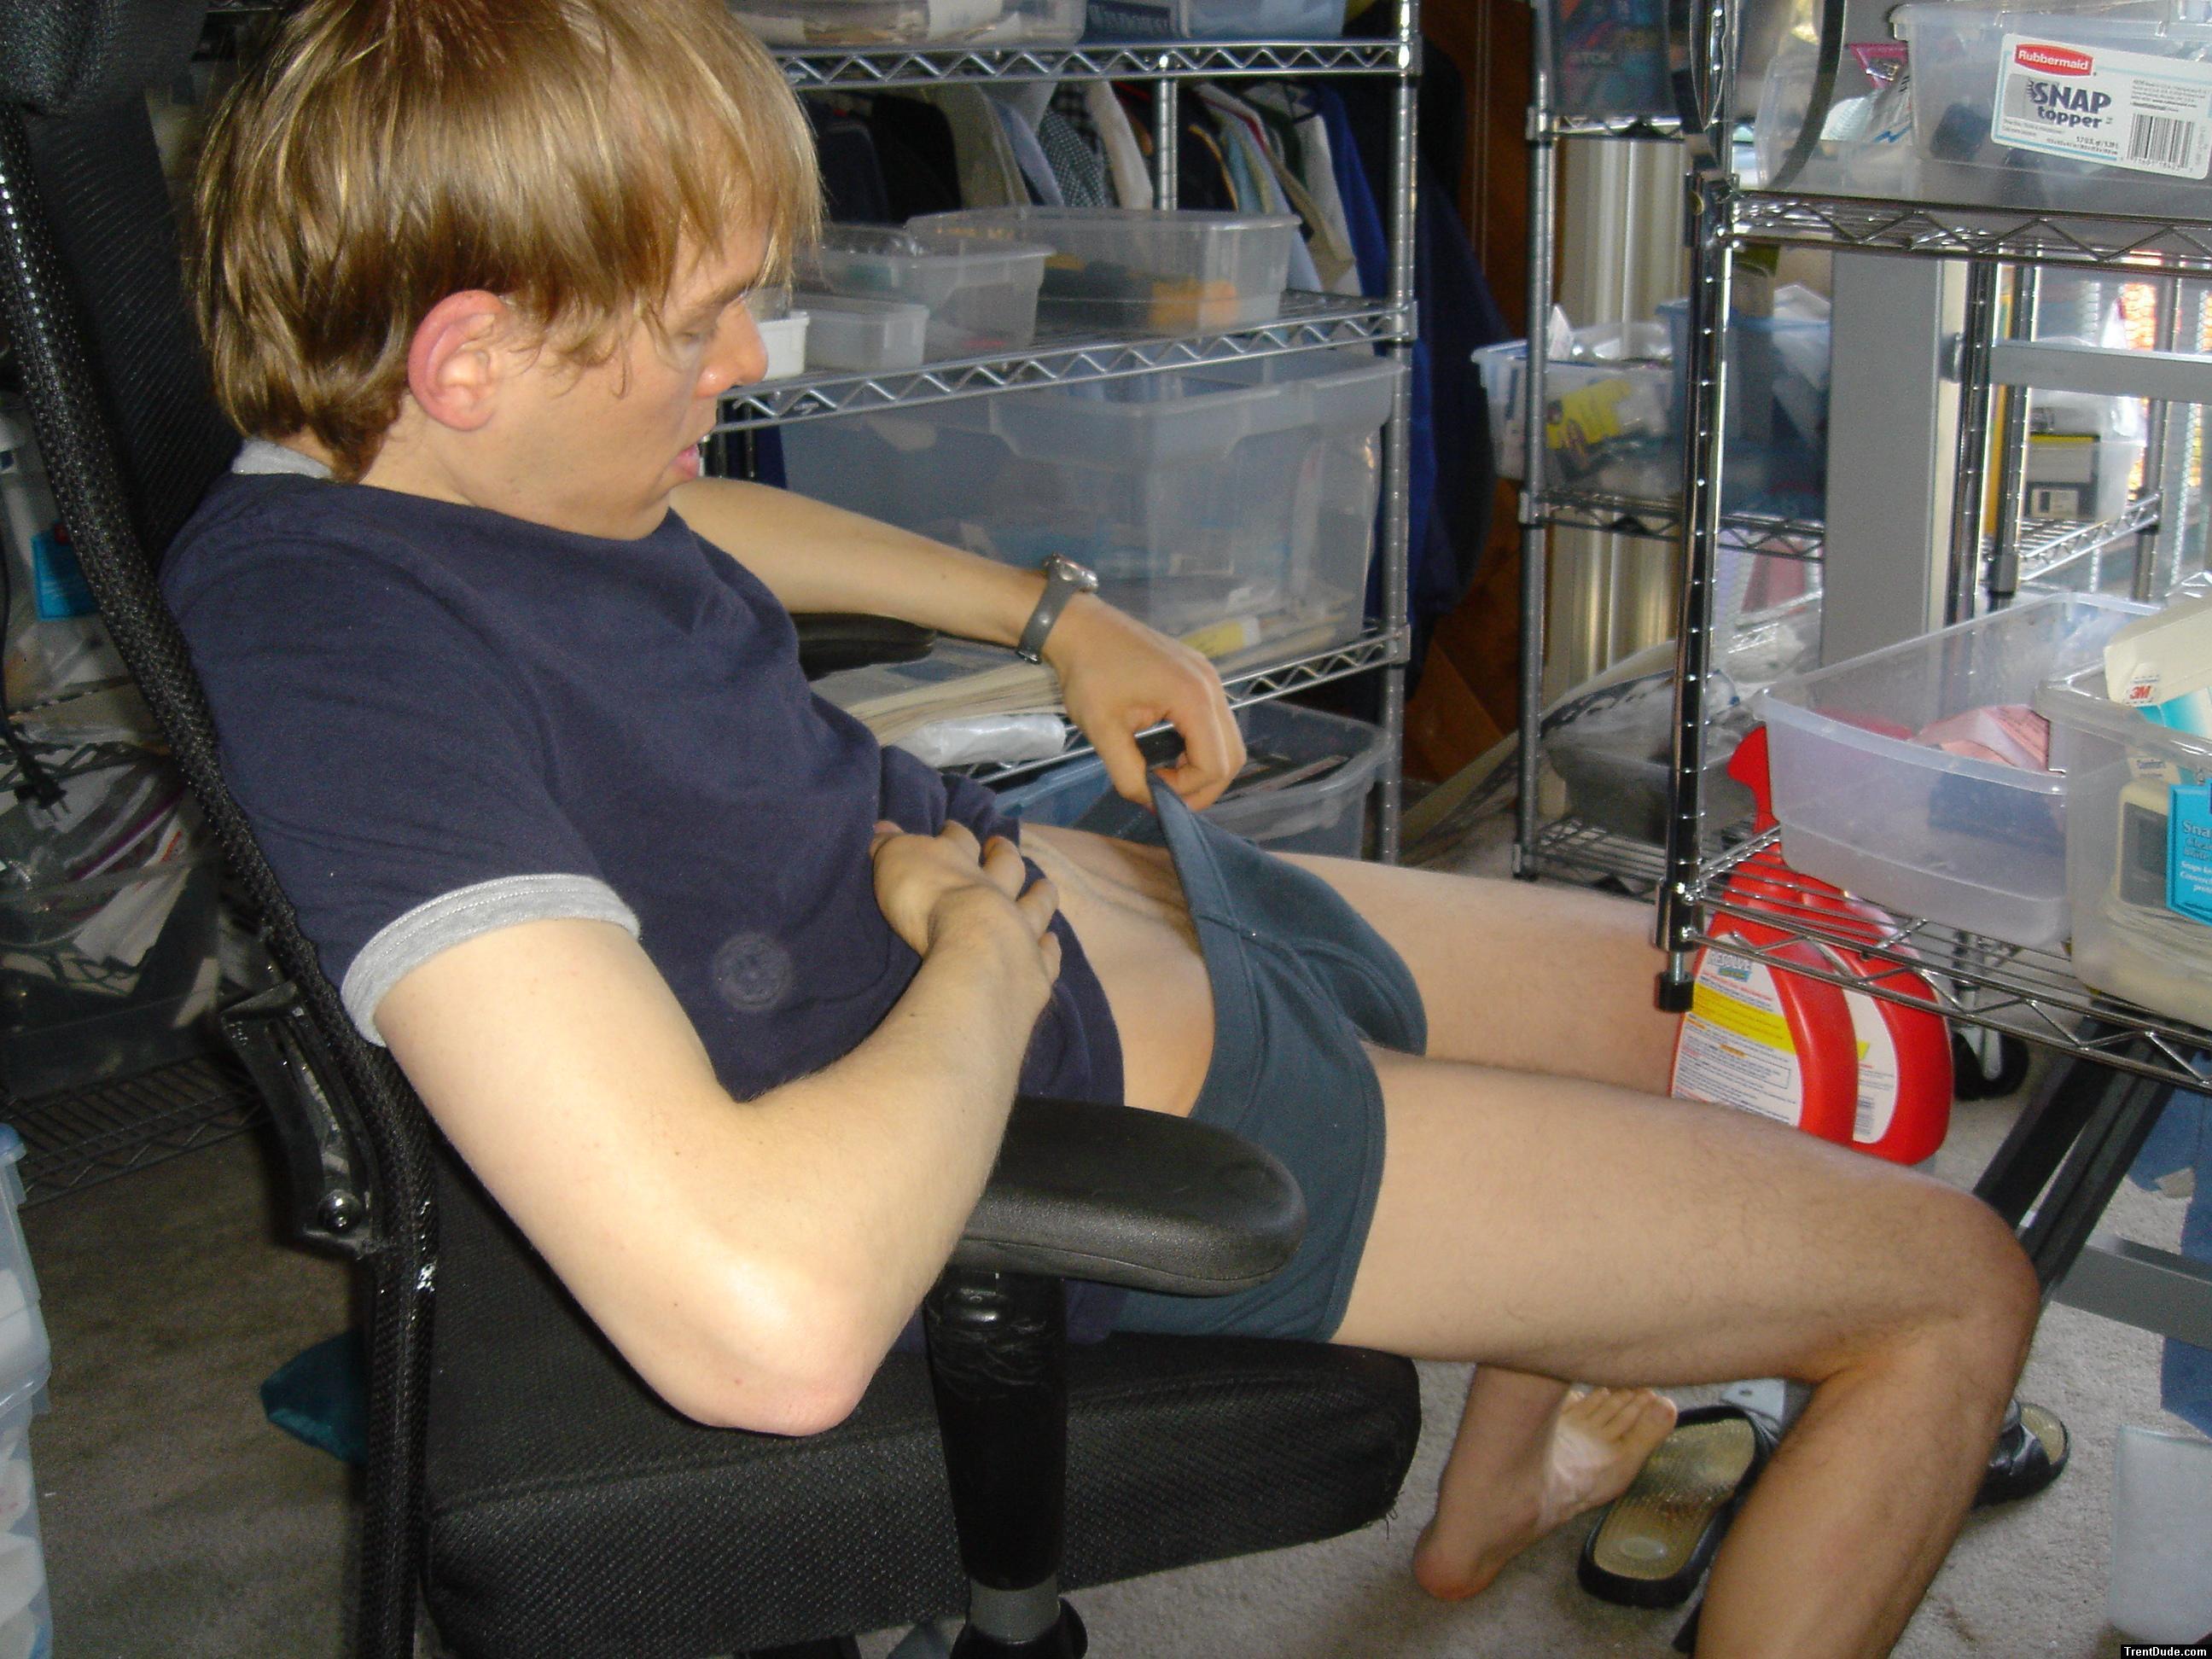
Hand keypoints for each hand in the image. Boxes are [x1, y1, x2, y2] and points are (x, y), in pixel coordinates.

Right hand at [869, 820, 1061, 982]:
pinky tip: (1052, 941)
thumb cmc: (925, 901)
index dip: (955, 832)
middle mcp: (994, 888)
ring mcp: (1019, 924)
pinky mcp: (1032, 963)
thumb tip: (883, 827)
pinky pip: (1045, 951)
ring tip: (1045, 885)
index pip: (958, 839)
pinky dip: (1050, 946)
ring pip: (1036, 903)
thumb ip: (890, 846)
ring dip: (1040, 893)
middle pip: (1005, 865)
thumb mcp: (895, 864)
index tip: (952, 826)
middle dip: (1003, 852)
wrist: (972, 947)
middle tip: (1002, 844)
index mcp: (958, 864)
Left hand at [1043, 596, 1245, 810]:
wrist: (1080, 626)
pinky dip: (1201, 746)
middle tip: (1166, 797)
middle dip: (1203, 786)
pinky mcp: (1200, 675)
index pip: (1214, 764)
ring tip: (1168, 777)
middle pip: (1232, 755)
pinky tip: (1172, 752)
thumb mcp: (1102, 730)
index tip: (1150, 790)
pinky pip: (1216, 721)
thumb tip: (1149, 802)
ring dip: (1203, 767)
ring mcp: (1209, 678)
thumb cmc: (1088, 674)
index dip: (1186, 790)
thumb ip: (1128, 774)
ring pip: (1228, 740)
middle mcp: (1212, 686)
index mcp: (1192, 697)